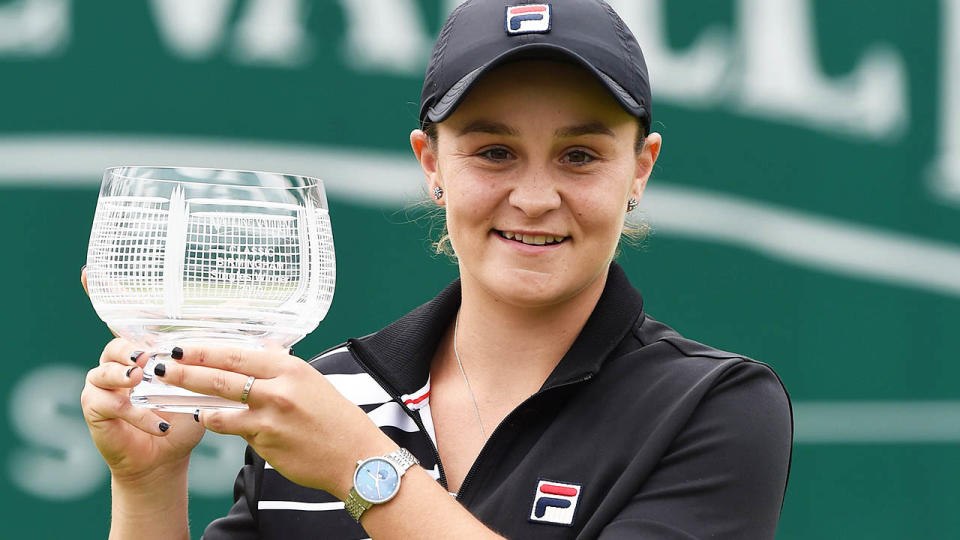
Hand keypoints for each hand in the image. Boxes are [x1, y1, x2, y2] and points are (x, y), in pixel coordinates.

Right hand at [79, 268, 204, 481]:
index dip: (105, 294)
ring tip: (142, 381)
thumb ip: (219, 341)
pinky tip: (160, 424)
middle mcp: (119, 361)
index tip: (87, 272)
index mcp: (144, 348)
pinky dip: (138, 414)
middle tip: (148, 356)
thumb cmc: (186, 414)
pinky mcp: (96, 408)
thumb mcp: (208, 377)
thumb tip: (247, 305)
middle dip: (132, 348)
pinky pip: (110, 404)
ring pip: (105, 370)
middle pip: (117, 343)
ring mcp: (102, 384)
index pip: (124, 317)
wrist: (168, 455)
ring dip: (128, 376)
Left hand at [153, 345, 397, 498]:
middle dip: (186, 370)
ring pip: (219, 405)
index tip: (182, 345)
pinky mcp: (264, 442)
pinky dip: (216, 422)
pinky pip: (231, 429)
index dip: (205, 349)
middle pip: (221, 376)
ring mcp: (269, 418)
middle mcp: (278, 389)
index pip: (237, 353)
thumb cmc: (336, 418)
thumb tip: (263, 347)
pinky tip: (204, 416)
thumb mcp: (311, 381)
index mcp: (290, 368)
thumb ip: (282, 366)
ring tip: (170, 393)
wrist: (356, 457)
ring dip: (192, 399)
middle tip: (161, 365)